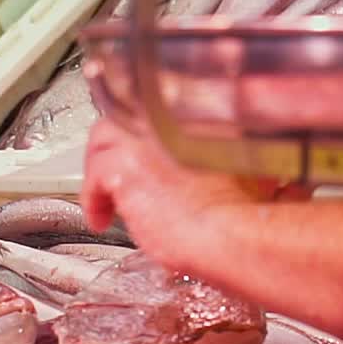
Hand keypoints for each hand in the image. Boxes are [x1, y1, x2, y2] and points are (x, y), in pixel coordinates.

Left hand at [81, 118, 259, 277]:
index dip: (145, 135)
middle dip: (116, 144)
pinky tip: (99, 217)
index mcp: (195, 114)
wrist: (232, 233)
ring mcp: (145, 136)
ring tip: (102, 195)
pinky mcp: (125, 165)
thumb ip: (230, 163)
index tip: (144, 155)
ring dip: (100, 165)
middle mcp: (166, 117)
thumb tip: (228, 175)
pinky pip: (95, 174)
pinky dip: (93, 196)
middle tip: (116, 172)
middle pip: (125, 115)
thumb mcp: (249, 173)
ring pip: (105, 137)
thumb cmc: (246, 212)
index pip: (155, 110)